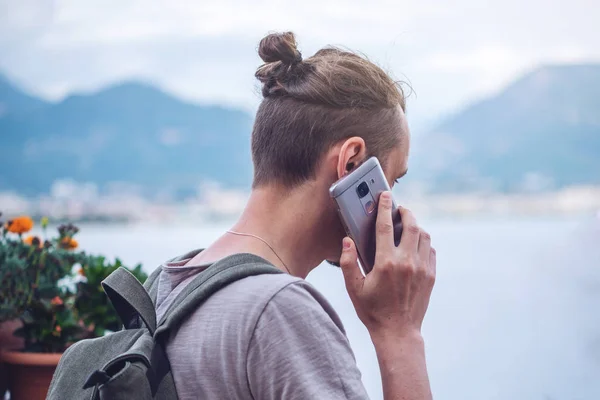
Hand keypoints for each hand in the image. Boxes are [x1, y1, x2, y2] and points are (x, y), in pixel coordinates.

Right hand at [340, 191, 435, 339]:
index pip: (385, 227)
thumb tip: (347, 241)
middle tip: (399, 208)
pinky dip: (423, 242)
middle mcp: (406, 262)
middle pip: (411, 225)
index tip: (385, 195)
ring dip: (416, 226)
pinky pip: (430, 250)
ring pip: (424, 235)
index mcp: (385, 263)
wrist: (398, 332)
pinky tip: (414, 244)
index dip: (384, 208)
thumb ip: (347, 262)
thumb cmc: (372, 310)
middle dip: (405, 212)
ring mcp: (421, 268)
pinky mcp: (430, 275)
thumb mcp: (353, 288)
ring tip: (406, 224)